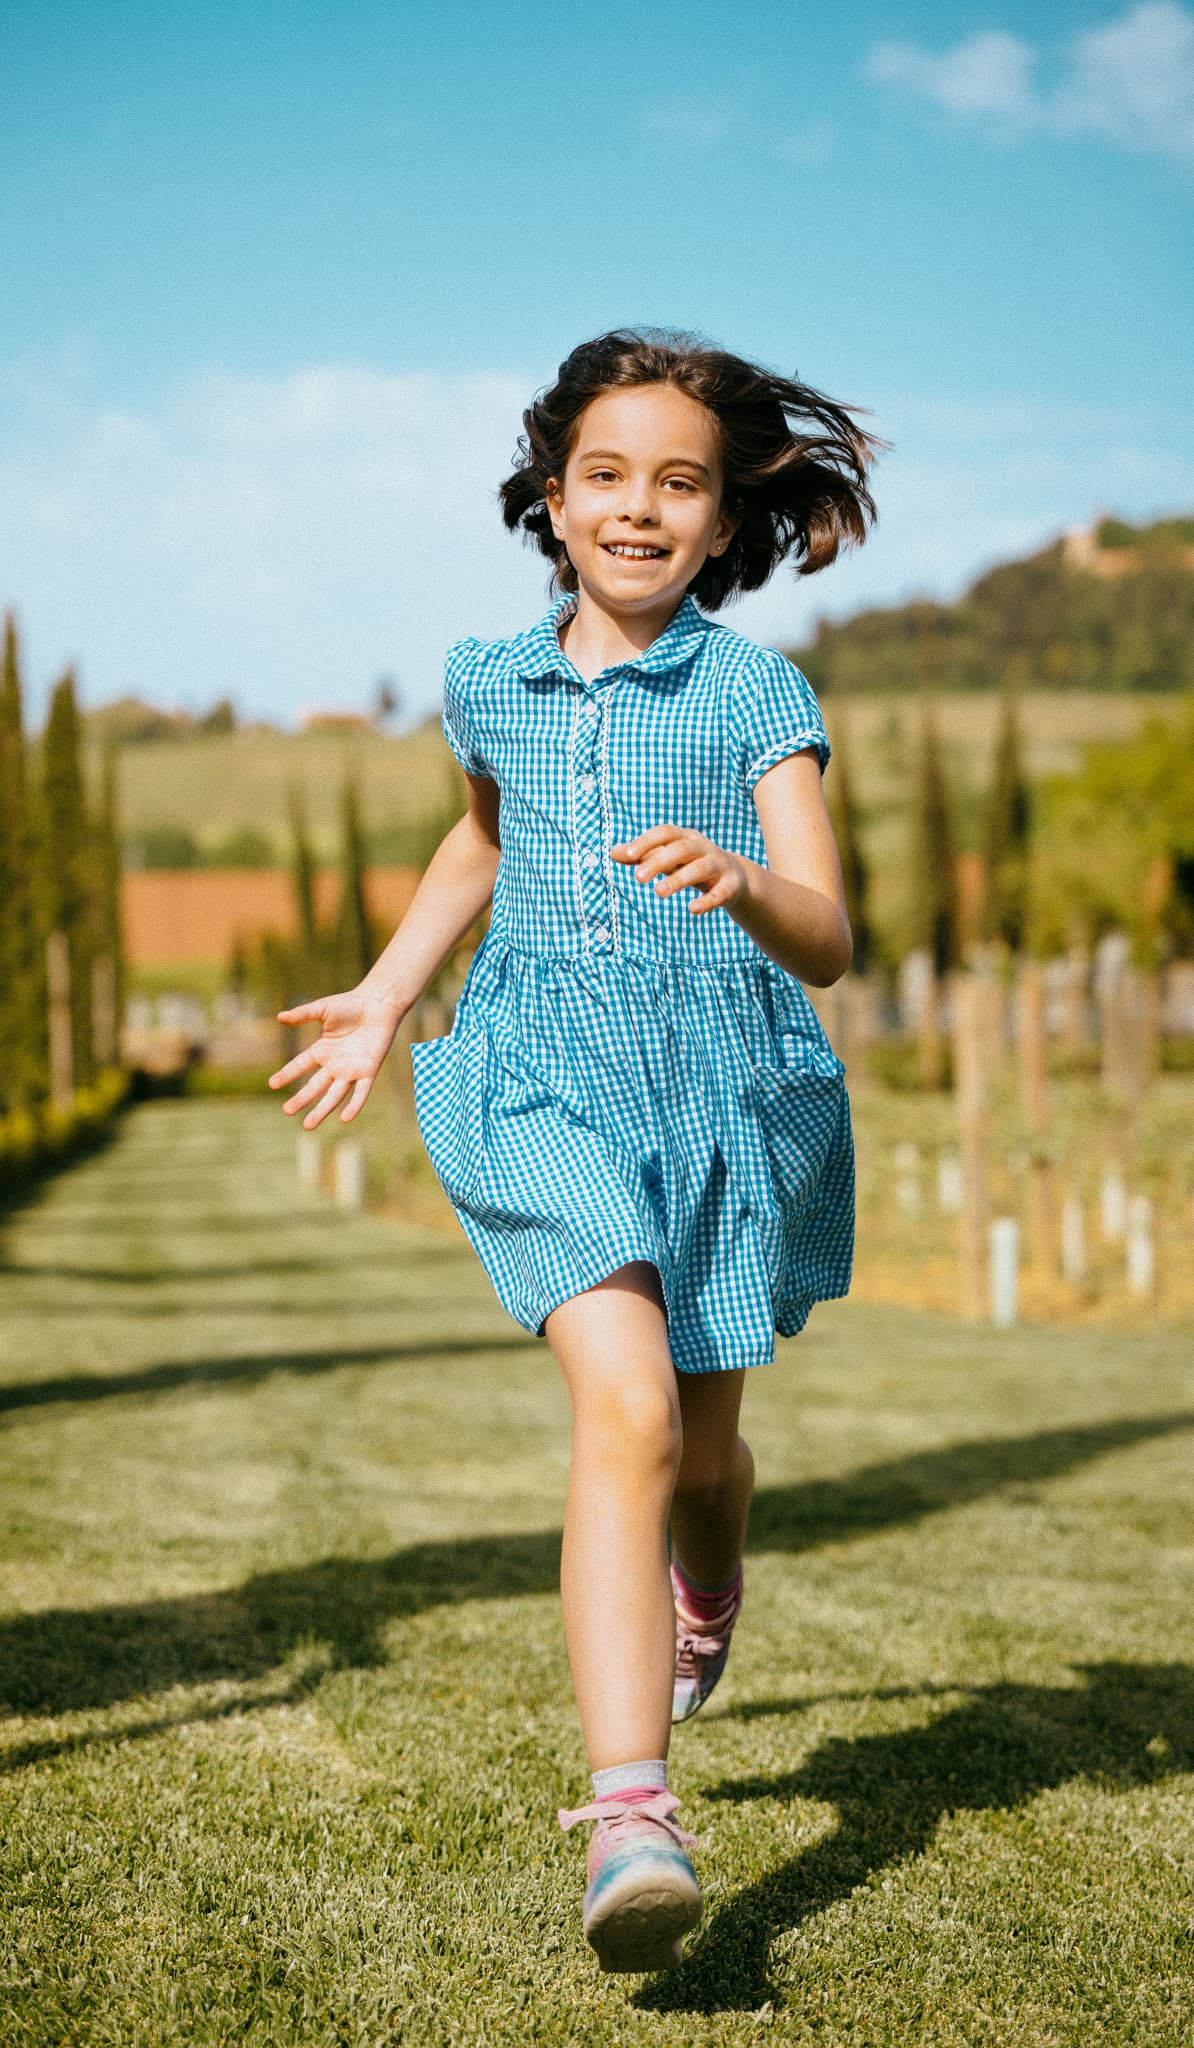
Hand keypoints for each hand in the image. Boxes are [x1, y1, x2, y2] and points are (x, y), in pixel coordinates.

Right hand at [268, 987, 405, 1129]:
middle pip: (315, 1086)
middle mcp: (335, 1064)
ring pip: (335, 1095)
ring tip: (308, 1125)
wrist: (379, 1004)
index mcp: (322, 1050)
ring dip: (322, 1110)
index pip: (301, 1065)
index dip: (287, 1074)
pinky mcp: (369, 1070)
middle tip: (287, 1111)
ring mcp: (351, 1070)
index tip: (272, 1084)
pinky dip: (354, 1105)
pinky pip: (361, 1092)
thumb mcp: (323, 1009)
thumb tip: (279, 1017)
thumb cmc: (352, 1004)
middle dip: (301, 1099)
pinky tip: (345, 1118)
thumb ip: (302, 1015)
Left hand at [611, 825, 749, 914]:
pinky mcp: (731, 886)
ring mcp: (719, 866)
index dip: (647, 842)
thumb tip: (612, 852)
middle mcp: (703, 848)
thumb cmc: (692, 864)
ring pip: (700, 869)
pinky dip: (707, 901)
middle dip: (659, 861)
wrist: (736, 878)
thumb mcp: (669, 858)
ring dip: (679, 879)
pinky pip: (720, 893)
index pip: (665, 832)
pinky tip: (692, 909)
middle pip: (681, 849)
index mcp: (686, 837)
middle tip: (638, 879)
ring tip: (658, 892)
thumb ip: (643, 856)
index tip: (627, 856)